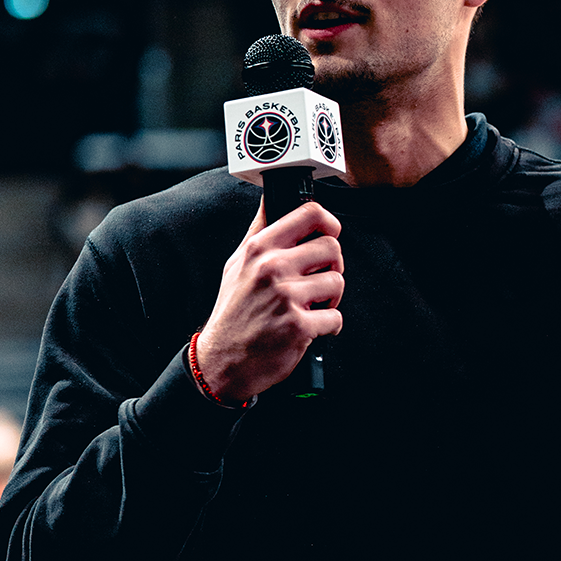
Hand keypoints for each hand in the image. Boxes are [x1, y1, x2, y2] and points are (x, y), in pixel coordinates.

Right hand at [194, 200, 343, 402]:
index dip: (329, 223)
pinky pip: (335, 317)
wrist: (223, 361)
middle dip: (331, 267)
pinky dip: (328, 326)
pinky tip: (309, 328)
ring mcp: (286, 296)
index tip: (329, 234)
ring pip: (337, 282)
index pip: (310, 214)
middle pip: (332, 247)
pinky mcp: (299, 325)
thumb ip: (258, 232)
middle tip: (316, 282)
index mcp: (259, 249)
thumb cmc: (233, 313)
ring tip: (310, 306)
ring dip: (330, 299)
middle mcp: (272, 268)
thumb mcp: (236, 264)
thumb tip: (271, 200)